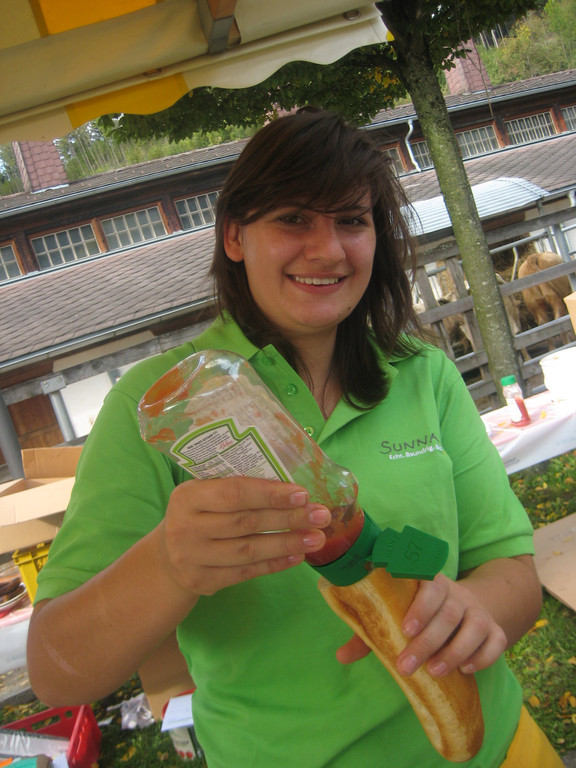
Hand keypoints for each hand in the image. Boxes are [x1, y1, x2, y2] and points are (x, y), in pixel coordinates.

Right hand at [160, 476, 330, 595]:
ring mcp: (192, 557)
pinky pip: (246, 572)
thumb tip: (291, 488)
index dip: (270, 494)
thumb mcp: (204, 494)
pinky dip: (275, 564)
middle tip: (320, 515)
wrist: (166, 558)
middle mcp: (185, 527)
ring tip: (317, 538)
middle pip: (246, 522)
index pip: (234, 493)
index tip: (302, 494)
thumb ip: (236, 488)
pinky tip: (298, 555)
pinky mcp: (203, 581)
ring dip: (287, 543)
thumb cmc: (197, 516)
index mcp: (188, 496)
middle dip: (288, 518)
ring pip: (249, 550)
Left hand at [336, 573, 506, 674]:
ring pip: (475, 626)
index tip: (405, 629)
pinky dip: (483, 657)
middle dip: (428, 641)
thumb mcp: (395, 617)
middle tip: (406, 666)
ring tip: (434, 671)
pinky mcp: (495, 630)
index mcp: (431, 582)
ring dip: (455, 651)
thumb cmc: (418, 614)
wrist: (465, 607)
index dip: (420, 606)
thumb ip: (370, 634)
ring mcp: (479, 611)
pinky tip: (465, 670)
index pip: (429, 585)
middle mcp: (458, 594)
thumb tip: (341, 657)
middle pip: (449, 612)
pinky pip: (496, 642)